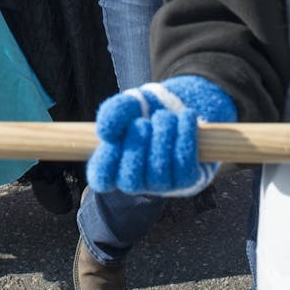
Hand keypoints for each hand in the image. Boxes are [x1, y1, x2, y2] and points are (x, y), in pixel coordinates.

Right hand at [87, 75, 237, 197]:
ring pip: (158, 171)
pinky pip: (184, 163)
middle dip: (135, 148)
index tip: (113, 139)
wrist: (184, 105)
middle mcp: (138, 181)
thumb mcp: (128, 104)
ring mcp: (163, 184)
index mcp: (115, 166)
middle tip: (141, 123)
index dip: (105, 162)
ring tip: (164, 116)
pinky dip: (184, 135)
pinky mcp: (188, 179)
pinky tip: (185, 117)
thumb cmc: (148, 109)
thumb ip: (112, 113)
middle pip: (130, 182)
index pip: (102, 180)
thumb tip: (105, 134)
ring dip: (161, 137)